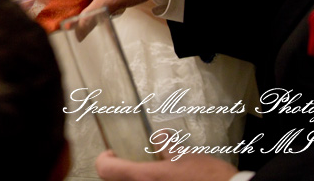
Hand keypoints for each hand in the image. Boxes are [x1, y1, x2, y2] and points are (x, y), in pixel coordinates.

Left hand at [96, 151, 238, 180]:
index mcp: (145, 178)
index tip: (113, 152)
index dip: (105, 159)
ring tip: (149, 170)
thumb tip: (158, 137)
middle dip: (120, 170)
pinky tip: (164, 180)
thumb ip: (167, 146)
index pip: (105, 169)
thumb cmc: (208, 179)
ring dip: (133, 179)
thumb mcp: (185, 156)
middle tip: (129, 160)